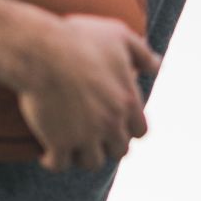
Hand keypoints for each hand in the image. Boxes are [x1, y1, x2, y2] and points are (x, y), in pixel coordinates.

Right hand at [15, 14, 160, 172]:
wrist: (43, 50)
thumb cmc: (79, 39)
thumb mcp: (119, 36)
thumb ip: (142, 53)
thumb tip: (157, 65)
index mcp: (128, 101)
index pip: (140, 131)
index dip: (129, 129)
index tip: (116, 124)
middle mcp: (111, 122)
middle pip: (119, 151)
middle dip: (108, 145)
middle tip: (94, 137)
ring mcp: (85, 135)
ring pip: (92, 162)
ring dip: (83, 156)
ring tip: (73, 147)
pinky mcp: (58, 142)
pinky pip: (59, 164)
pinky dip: (53, 161)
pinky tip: (47, 153)